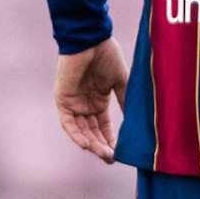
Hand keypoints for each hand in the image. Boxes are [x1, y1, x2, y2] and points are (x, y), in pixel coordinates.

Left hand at [54, 39, 128, 162]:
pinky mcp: (63, 99)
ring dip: (92, 144)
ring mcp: (73, 103)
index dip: (112, 140)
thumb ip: (126, 101)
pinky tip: (87, 145)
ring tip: (104, 154)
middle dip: (102, 147)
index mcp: (99, 100)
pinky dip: (76, 134)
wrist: (90, 39)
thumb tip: (136, 123)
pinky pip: (68, 122)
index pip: (104, 127)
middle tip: (112, 159)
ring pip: (81, 131)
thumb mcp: (121, 82)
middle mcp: (85, 104)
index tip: (122, 154)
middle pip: (92, 132)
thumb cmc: (106, 55)